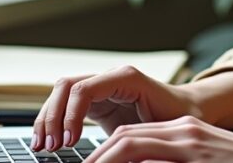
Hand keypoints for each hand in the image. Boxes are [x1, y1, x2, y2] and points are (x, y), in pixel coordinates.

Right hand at [32, 65, 195, 151]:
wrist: (191, 111)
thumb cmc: (181, 118)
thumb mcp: (162, 128)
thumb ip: (137, 138)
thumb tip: (113, 155)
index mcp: (126, 78)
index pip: (84, 89)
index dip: (70, 115)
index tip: (69, 142)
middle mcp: (110, 78)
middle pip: (66, 86)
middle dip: (52, 116)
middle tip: (49, 146)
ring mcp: (102, 87)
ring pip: (62, 94)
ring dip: (47, 118)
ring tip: (42, 146)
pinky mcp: (98, 101)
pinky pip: (68, 105)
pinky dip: (55, 121)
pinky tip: (48, 141)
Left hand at [83, 117, 232, 162]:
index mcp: (184, 136)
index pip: (132, 140)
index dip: (105, 157)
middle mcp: (182, 131)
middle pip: (125, 138)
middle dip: (97, 157)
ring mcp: (188, 139)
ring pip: (129, 141)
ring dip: (103, 158)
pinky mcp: (194, 149)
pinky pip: (144, 150)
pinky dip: (122, 160)